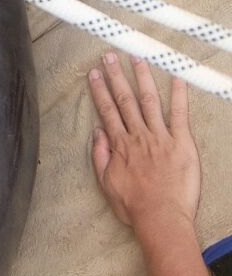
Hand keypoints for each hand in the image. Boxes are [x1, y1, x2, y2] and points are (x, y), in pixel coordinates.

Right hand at [88, 54, 200, 238]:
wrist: (161, 218)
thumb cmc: (135, 207)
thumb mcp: (106, 184)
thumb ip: (100, 157)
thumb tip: (97, 133)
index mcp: (121, 146)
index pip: (107, 111)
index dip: (100, 91)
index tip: (95, 73)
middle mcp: (139, 136)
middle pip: (125, 100)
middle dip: (116, 76)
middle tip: (110, 56)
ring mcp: (160, 137)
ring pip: (149, 101)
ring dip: (142, 78)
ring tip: (137, 59)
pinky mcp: (181, 143)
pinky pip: (179, 115)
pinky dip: (179, 96)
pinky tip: (177, 79)